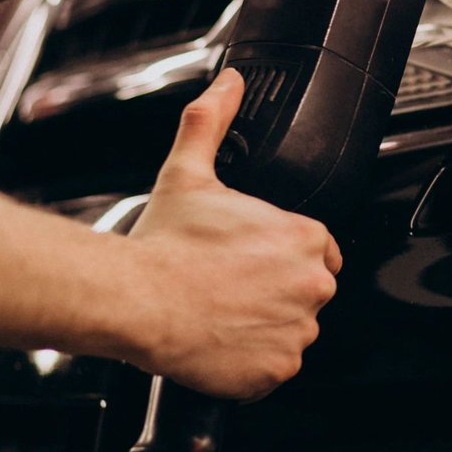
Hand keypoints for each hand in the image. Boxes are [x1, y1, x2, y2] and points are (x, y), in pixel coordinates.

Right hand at [125, 70, 342, 399]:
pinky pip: (276, 366)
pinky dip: (253, 360)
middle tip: (230, 285)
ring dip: (266, 323)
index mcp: (305, 237)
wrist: (135, 300)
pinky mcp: (278, 367)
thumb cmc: (163, 243)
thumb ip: (212, 122)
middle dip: (275, 288)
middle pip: (307, 288)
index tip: (250, 260)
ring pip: (293, 327)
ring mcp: (297, 329)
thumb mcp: (190, 172)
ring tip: (223, 310)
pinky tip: (223, 339)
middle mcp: (312, 283)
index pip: (315, 248)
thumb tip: (227, 84)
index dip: (280, 254)